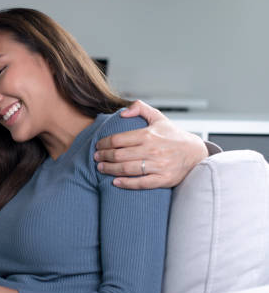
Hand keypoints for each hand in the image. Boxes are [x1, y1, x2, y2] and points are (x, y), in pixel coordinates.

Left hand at [94, 100, 208, 188]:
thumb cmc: (174, 136)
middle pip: (119, 155)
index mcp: (148, 135)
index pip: (118, 139)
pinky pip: (141, 183)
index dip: (104, 143)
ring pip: (127, 169)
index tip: (98, 146)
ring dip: (110, 169)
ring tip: (101, 168)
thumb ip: (140, 108)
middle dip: (104, 156)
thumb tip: (122, 112)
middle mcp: (152, 150)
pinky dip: (126, 183)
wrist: (196, 153)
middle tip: (96, 157)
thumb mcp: (158, 118)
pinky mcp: (163, 179)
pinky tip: (115, 182)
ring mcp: (158, 166)